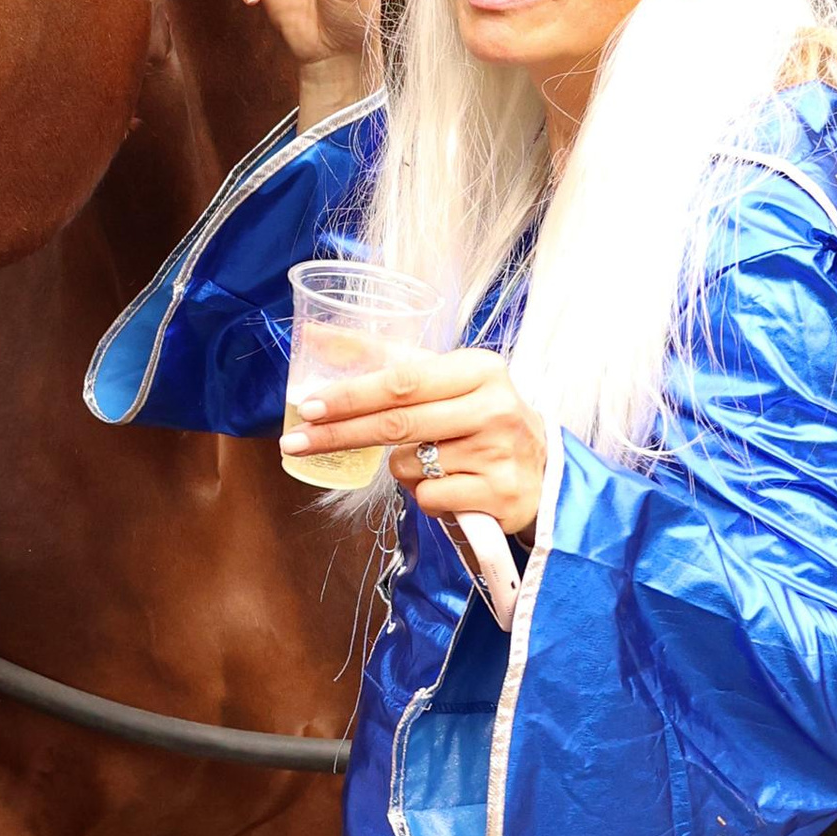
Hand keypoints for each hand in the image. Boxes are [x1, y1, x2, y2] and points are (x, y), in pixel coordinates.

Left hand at [282, 344, 547, 540]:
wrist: (542, 472)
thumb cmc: (479, 419)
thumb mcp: (448, 380)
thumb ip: (389, 358)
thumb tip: (316, 336)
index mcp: (479, 369)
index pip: (401, 381)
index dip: (350, 395)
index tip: (308, 405)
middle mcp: (493, 406)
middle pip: (396, 424)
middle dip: (338, 434)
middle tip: (295, 442)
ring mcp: (498, 452)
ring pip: (408, 466)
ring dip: (402, 469)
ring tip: (436, 462)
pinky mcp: (499, 493)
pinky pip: (428, 498)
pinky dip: (427, 497)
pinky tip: (454, 486)